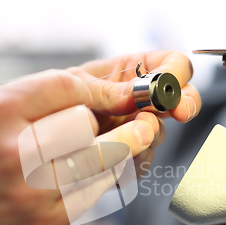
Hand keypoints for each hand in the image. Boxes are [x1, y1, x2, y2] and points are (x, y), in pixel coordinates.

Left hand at [67, 50, 200, 172]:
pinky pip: (144, 159)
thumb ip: (108, 91)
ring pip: (160, 132)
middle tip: (177, 113)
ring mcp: (138, 127)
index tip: (168, 91)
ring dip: (148, 135)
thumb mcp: (78, 84)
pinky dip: (133, 159)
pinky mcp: (130, 153)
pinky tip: (116, 153)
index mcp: (135, 70)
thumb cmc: (58, 97)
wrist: (41, 130)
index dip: (177, 75)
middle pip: (183, 98)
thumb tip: (137, 94)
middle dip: (184, 106)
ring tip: (123, 132)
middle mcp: (142, 99)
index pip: (173, 64)